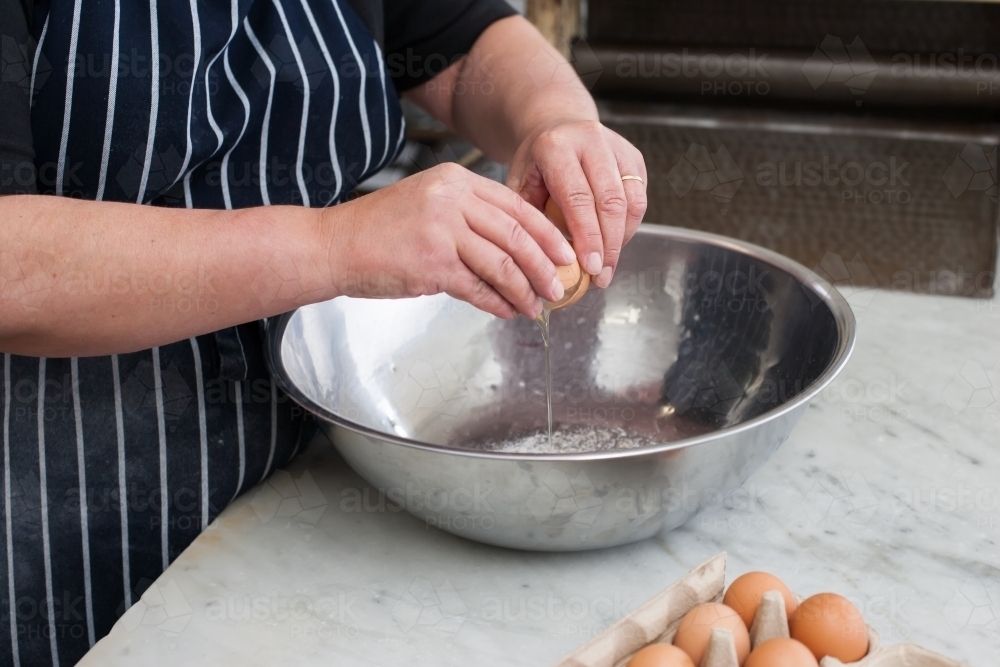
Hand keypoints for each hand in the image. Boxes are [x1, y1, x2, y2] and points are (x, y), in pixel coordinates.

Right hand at [325, 163, 576, 318]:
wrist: (335, 246)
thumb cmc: (380, 230)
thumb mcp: (428, 203)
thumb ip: (469, 215)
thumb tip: (515, 244)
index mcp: (455, 181)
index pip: (516, 206)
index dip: (546, 233)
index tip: (565, 253)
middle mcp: (451, 201)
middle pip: (516, 235)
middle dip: (544, 266)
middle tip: (559, 285)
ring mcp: (441, 232)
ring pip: (502, 264)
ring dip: (525, 289)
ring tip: (536, 305)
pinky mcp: (431, 265)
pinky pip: (478, 288)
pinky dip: (498, 303)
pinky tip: (507, 311)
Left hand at [507, 119, 647, 288]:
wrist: (555, 126)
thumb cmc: (535, 163)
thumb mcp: (518, 185)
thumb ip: (531, 217)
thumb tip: (548, 261)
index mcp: (556, 146)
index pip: (578, 198)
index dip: (587, 236)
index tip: (589, 267)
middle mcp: (590, 140)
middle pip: (610, 201)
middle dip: (608, 244)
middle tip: (601, 276)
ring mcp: (617, 147)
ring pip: (630, 201)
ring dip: (621, 239)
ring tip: (608, 267)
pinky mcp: (634, 158)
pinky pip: (639, 199)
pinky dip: (628, 227)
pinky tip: (614, 245)